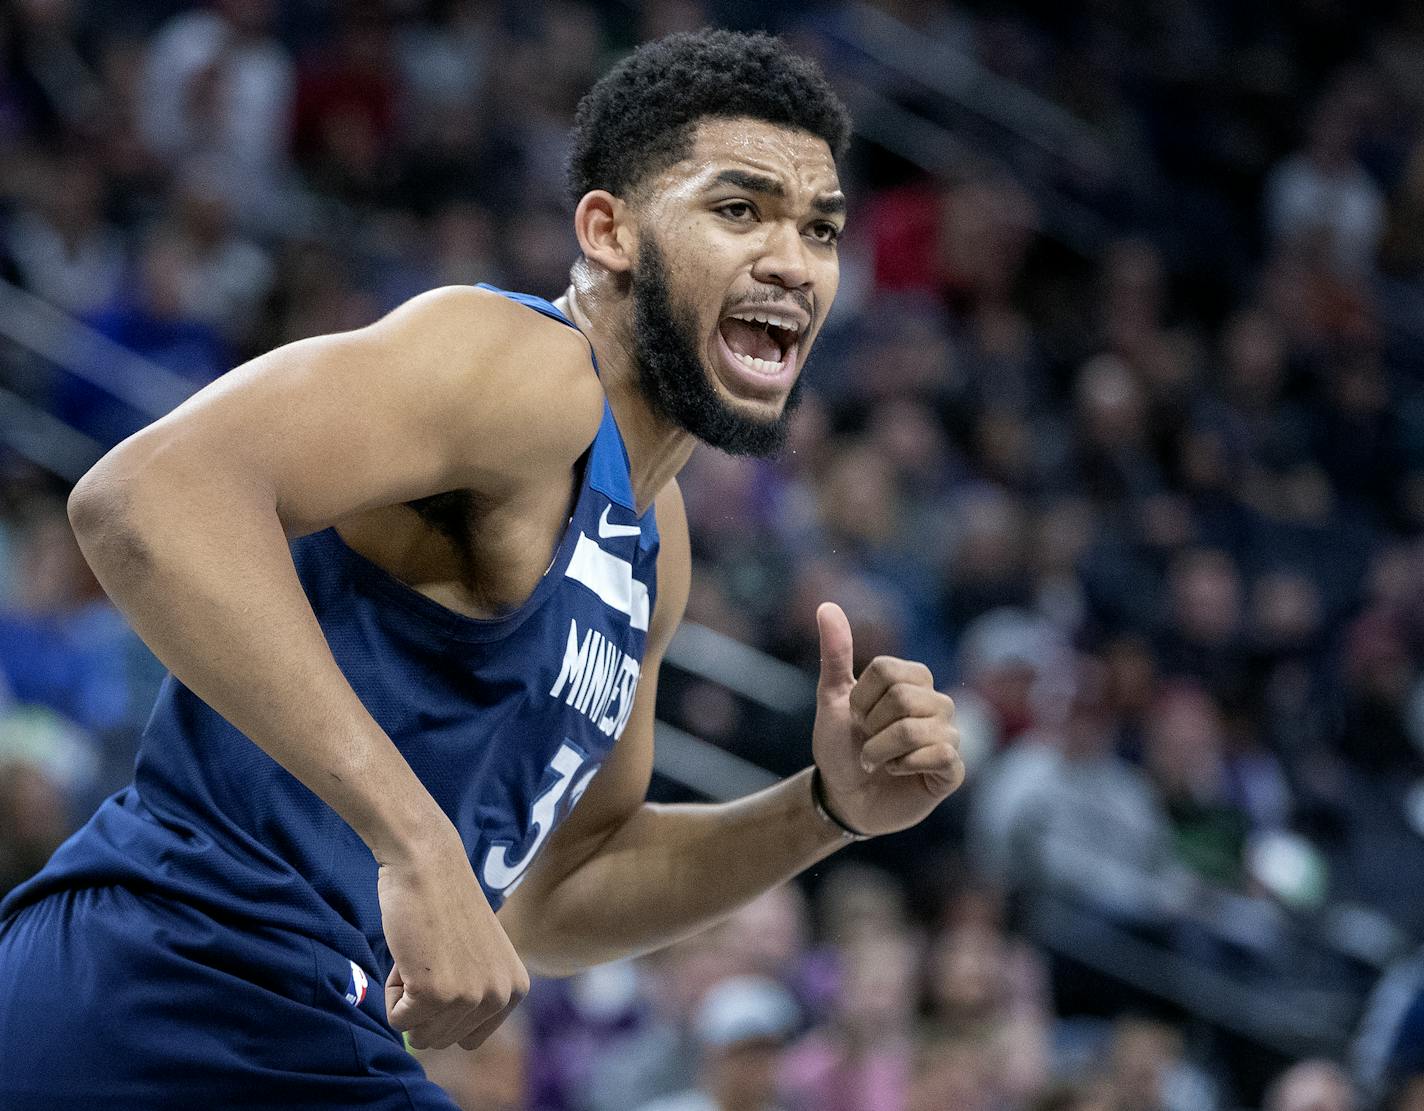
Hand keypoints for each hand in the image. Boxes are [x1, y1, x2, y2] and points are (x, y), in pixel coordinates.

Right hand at [377, 827, 529, 1050]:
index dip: (444, 1010)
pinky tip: (409, 955)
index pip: (468, 1040)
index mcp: (516, 990)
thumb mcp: (480, 958)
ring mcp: (469, 997)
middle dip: (422, 1003)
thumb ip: (475, 997)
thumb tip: (444, 1041)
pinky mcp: (436, 994)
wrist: (427, 862)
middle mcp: (500, 997)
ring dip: (406, 997)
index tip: (447, 966)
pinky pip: (397, 1021)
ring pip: (418, 1034)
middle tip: (431, 954)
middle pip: (441, 1041)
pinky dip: (391, 993)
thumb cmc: (445, 904)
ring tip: (422, 953)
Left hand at [811, 602, 962, 836]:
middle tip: (866, 741)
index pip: (888, 671)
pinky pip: (938, 755)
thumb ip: (835, 653)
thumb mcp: (832, 698)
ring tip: (876, 760)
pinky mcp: (953, 769)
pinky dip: (903, 765)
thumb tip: (826, 606)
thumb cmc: (841, 746)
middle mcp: (937, 703)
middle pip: (902, 698)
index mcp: (913, 680)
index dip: (861, 698)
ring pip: (915, 729)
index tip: (856, 717)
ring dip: (879, 750)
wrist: (843, 796)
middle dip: (870, 726)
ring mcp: (949, 735)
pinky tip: (897, 772)